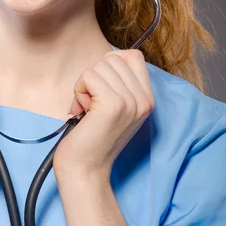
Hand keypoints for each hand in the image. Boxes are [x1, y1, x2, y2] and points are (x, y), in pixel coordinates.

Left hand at [53, 49, 154, 180]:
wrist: (86, 169)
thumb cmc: (93, 137)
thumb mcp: (116, 107)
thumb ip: (118, 83)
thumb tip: (106, 58)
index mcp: (147, 98)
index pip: (133, 56)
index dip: (111, 63)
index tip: (101, 85)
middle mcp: (143, 99)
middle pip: (113, 58)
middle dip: (94, 76)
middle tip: (91, 102)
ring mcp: (130, 101)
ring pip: (99, 66)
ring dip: (84, 84)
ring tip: (87, 108)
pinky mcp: (113, 105)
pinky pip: (89, 76)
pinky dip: (79, 90)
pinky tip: (82, 110)